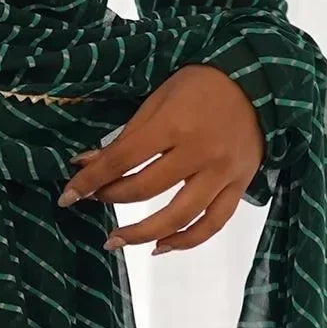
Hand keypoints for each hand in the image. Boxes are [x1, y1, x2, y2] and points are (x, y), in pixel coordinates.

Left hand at [56, 63, 263, 253]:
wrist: (259, 81)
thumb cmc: (201, 85)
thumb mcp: (159, 99)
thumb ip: (126, 136)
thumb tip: (85, 163)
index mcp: (174, 124)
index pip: (122, 160)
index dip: (90, 180)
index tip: (67, 196)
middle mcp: (199, 152)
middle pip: (145, 189)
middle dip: (110, 197)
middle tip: (93, 200)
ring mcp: (222, 172)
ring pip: (179, 216)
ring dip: (142, 233)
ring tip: (115, 240)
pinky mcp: (240, 185)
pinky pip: (213, 223)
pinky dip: (187, 240)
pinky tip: (160, 246)